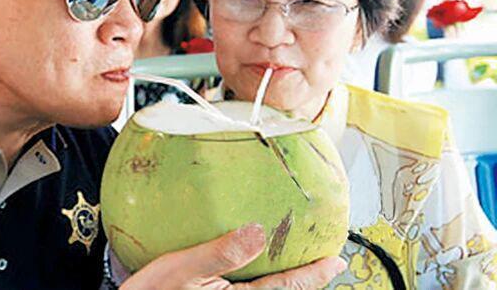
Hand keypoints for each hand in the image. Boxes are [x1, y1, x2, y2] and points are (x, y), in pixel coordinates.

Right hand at [120, 223, 346, 289]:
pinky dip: (262, 284)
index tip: (336, 261)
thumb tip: (258, 232)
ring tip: (299, 270)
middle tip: (326, 266)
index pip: (286, 287)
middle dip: (304, 282)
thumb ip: (221, 253)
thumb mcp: (181, 270)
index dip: (314, 274)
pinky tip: (253, 270)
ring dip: (285, 284)